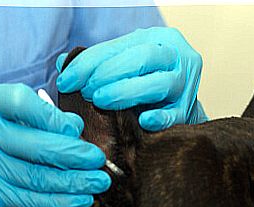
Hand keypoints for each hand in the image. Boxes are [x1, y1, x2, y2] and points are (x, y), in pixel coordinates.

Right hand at [0, 84, 110, 206]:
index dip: (54, 118)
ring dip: (75, 181)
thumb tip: (77, 127)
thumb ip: (42, 117)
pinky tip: (83, 200)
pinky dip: (61, 201)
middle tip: (100, 160)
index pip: (23, 103)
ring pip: (37, 176)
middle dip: (74, 154)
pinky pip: (31, 199)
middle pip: (35, 145)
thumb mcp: (9, 118)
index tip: (77, 129)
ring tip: (100, 182)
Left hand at [56, 27, 208, 131]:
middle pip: (143, 58)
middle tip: (85, 91)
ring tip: (101, 101)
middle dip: (108, 73)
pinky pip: (175, 114)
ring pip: (160, 83)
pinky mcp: (188, 109)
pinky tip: (144, 121)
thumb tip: (64, 63)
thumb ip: (97, 63)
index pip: (120, 46)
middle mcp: (175, 56)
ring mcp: (185, 83)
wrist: (176, 104)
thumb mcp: (122, 65)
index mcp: (158, 39)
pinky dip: (160, 117)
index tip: (66, 80)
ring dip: (126, 92)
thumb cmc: (145, 83)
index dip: (89, 63)